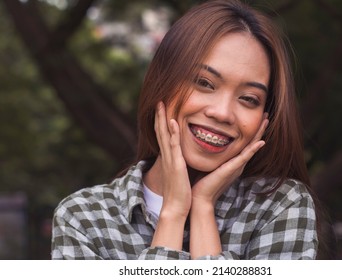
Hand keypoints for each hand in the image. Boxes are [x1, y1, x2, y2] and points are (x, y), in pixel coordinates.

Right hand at [154, 102, 191, 218]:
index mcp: (168, 158)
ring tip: (161, 104)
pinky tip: (172, 120)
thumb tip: (182, 160)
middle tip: (158, 101)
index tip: (162, 109)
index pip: (163, 136)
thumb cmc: (179, 192)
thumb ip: (179, 165)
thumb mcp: (178, 175)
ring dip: (162, 118)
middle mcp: (167, 156)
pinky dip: (173, 132)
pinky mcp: (176, 164)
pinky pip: (174, 145)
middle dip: (159, 115)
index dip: (161, 122)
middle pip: (160, 131)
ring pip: (164, 134)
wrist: (175, 206)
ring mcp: (170, 159)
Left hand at [191, 113, 268, 204]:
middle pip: (252, 142)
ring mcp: (237, 166)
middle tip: (266, 115)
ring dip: (259, 133)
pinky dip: (254, 149)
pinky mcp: (232, 169)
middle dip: (259, 128)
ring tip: (266, 120)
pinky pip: (245, 157)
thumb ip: (211, 154)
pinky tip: (261, 141)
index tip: (256, 118)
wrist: (200, 197)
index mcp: (233, 161)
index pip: (245, 143)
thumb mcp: (208, 163)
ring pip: (251, 146)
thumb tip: (205, 140)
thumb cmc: (202, 182)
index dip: (251, 131)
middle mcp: (238, 163)